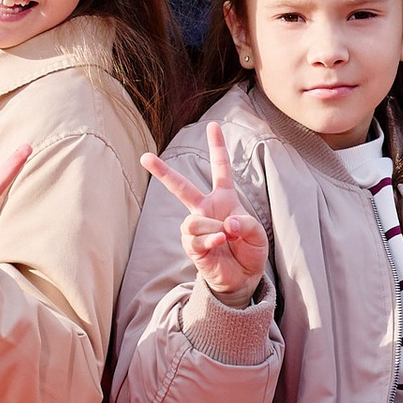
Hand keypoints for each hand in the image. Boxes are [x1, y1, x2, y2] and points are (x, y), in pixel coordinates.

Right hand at [141, 119, 271, 303]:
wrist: (243, 278)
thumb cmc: (250, 250)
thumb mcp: (256, 233)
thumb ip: (245, 223)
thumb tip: (225, 223)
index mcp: (224, 199)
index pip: (220, 168)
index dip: (217, 146)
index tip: (213, 125)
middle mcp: (206, 209)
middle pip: (181, 187)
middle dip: (162, 172)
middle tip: (145, 157)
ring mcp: (197, 227)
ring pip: (193, 220)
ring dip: (212, 227)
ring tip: (225, 236)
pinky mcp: (192, 247)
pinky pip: (195, 238)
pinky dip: (211, 239)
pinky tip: (221, 241)